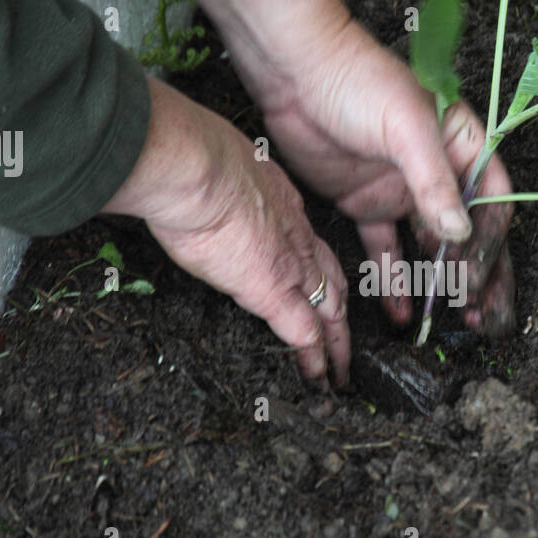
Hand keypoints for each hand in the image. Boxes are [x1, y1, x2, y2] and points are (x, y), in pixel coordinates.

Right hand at [102, 79, 349, 384]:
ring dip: (336, 342)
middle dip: (341, 310)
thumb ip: (223, 187)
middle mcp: (296, 235)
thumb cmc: (193, 159)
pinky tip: (318, 378)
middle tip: (344, 338)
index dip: (318, 268)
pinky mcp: (274, 290)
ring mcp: (291, 264)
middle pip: (332, 279)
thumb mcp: (221, 164)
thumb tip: (203, 196)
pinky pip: (305, 332)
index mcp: (282, 203)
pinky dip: (315, 359)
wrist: (195, 165)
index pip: (309, 244)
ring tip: (339, 369)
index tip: (317, 285)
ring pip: (330, 308)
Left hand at [141, 0, 515, 335]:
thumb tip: (459, 233)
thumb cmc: (359, 79)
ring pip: (428, 247)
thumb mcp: (406, 126)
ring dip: (438, 284)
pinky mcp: (364, 202)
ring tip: (447, 323)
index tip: (476, 278)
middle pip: (468, 233)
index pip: (490, 204)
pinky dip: (392, 280)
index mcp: (462, 146)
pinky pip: (384, 249)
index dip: (489, 244)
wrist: (295, 69)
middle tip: (482, 319)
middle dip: (477, 276)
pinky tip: (400, 311)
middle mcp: (437, 172)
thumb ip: (434, 181)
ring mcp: (400, 189)